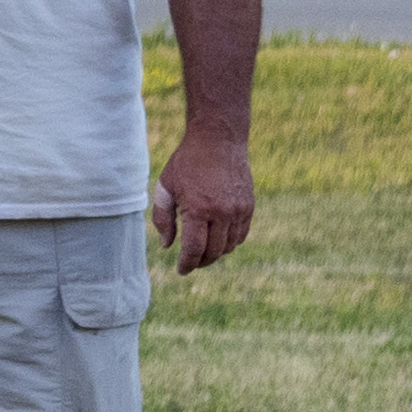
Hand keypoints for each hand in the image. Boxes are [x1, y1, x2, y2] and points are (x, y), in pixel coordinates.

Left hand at [153, 130, 253, 274]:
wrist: (218, 141)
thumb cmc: (186, 163)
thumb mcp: (165, 188)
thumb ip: (163, 219)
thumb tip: (167, 245)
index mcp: (198, 209)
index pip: (194, 249)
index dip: (187, 264)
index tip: (181, 270)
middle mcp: (222, 213)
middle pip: (213, 252)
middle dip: (200, 262)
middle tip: (190, 264)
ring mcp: (239, 210)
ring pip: (229, 246)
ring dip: (216, 254)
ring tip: (202, 253)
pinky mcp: (249, 206)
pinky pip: (241, 234)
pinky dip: (230, 242)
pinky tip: (217, 241)